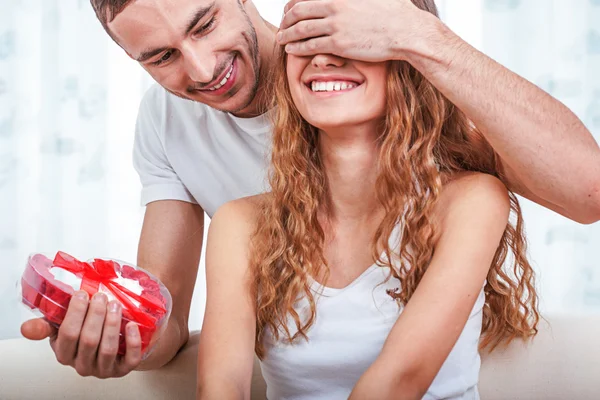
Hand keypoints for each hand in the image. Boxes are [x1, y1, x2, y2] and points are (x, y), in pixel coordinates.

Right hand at [20, 291, 142, 378]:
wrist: (113, 344)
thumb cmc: (85, 331)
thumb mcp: (63, 327)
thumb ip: (46, 325)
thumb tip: (26, 328)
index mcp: (65, 354)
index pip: (67, 335)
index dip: (75, 313)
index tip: (82, 294)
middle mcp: (83, 365)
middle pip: (89, 340)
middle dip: (96, 315)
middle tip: (101, 296)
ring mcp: (103, 369)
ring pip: (108, 349)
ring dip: (112, 324)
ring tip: (115, 305)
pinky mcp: (123, 370)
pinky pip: (130, 359)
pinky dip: (132, 341)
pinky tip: (132, 325)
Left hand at [277, 0, 436, 61]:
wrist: (406, 32)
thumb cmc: (395, 13)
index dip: (293, 4)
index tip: (288, 11)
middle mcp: (335, 6)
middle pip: (299, 11)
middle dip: (286, 20)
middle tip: (281, 26)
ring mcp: (336, 26)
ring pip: (302, 29)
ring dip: (287, 34)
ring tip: (281, 39)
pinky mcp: (339, 44)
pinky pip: (311, 46)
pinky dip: (297, 47)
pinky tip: (291, 50)